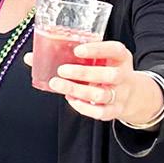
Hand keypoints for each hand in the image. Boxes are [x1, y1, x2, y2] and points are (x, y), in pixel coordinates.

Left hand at [23, 41, 162, 123]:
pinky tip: (70, 99)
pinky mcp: (116, 110)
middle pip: (109, 75)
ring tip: (58, 84)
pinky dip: (84, 107)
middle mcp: (124, 75)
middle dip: (84, 73)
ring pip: (102, 95)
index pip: (115, 50)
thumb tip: (30, 57)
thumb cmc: (104, 70)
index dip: (97, 49)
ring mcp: (122, 94)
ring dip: (78, 91)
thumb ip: (69, 55)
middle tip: (61, 70)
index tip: (77, 50)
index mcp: (120, 57)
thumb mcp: (97, 59)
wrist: (133, 94)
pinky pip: (101, 112)